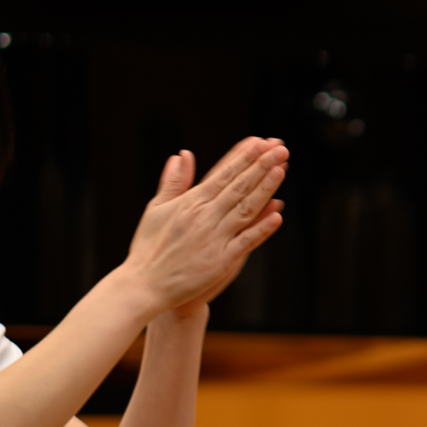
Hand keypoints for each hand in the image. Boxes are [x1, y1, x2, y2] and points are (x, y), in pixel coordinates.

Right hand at [121, 139, 286, 315]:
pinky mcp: (221, 261)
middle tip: (280, 147)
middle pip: (239, 186)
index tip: (260, 142)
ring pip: (246, 209)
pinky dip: (262, 229)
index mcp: (190, 202)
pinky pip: (246, 242)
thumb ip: (173, 182)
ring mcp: (214, 238)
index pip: (223, 174)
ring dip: (265, 189)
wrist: (145, 285)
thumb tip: (182, 155)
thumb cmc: (149, 246)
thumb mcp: (157, 208)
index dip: (243, 157)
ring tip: (281, 170)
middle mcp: (204, 216)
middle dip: (261, 165)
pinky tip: (277, 215)